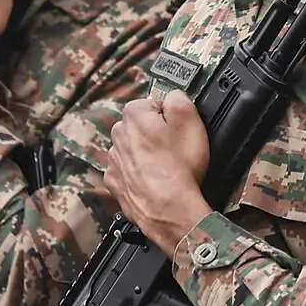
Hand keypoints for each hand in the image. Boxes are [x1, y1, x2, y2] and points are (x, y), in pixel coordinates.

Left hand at [105, 92, 210, 255]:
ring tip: (168, 169)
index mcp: (133, 115)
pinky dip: (140, 176)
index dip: (170, 118)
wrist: (169, 209)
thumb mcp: (191, 120)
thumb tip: (173, 97)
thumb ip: (179, 98)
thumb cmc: (180, 168)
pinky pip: (128, 173)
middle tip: (176, 150)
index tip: (179, 131)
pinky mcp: (115, 183)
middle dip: (157, 135)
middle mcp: (117, 135)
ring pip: (134, 150)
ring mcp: (114, 161)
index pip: (153, 105)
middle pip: (141, 127)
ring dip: (147, 156)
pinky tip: (155, 182)